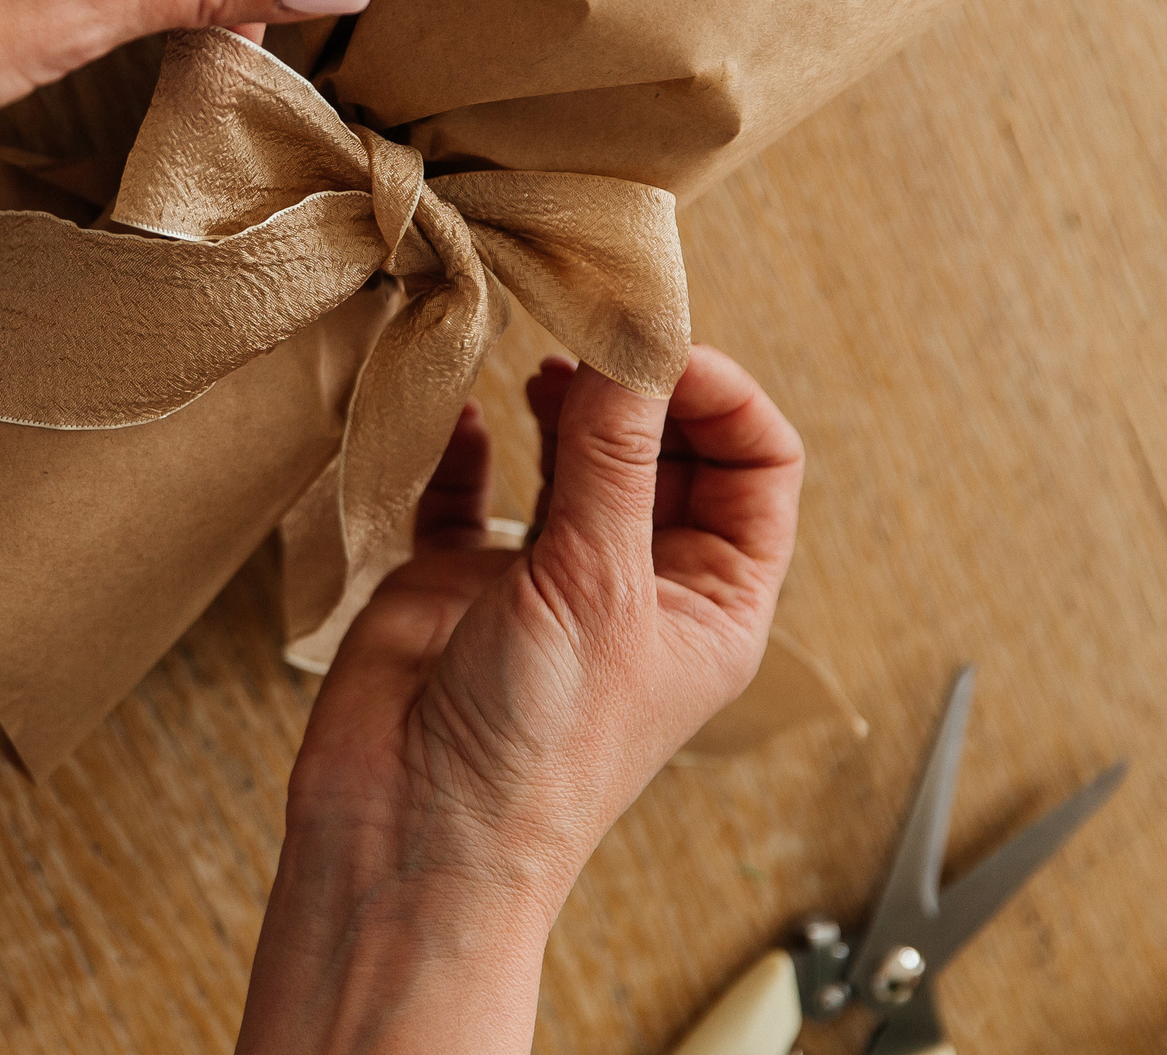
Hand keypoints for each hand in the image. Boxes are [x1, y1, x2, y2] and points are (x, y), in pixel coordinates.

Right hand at [237, 345, 802, 1054]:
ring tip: (537, 361)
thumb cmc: (535, 753)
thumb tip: (635, 339)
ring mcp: (548, 578)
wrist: (410, 833)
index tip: (660, 348)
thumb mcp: (598, 583)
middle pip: (666, 447)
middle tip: (592, 332)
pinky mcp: (460, 580)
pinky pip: (471, 493)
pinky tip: (463, 416)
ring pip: (574, 458)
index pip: (756, 466)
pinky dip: (468, 446)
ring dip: (562, 401)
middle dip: (638, 385)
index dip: (721, 396)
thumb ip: (613, 453)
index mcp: (712, 602)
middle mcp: (637, 584)